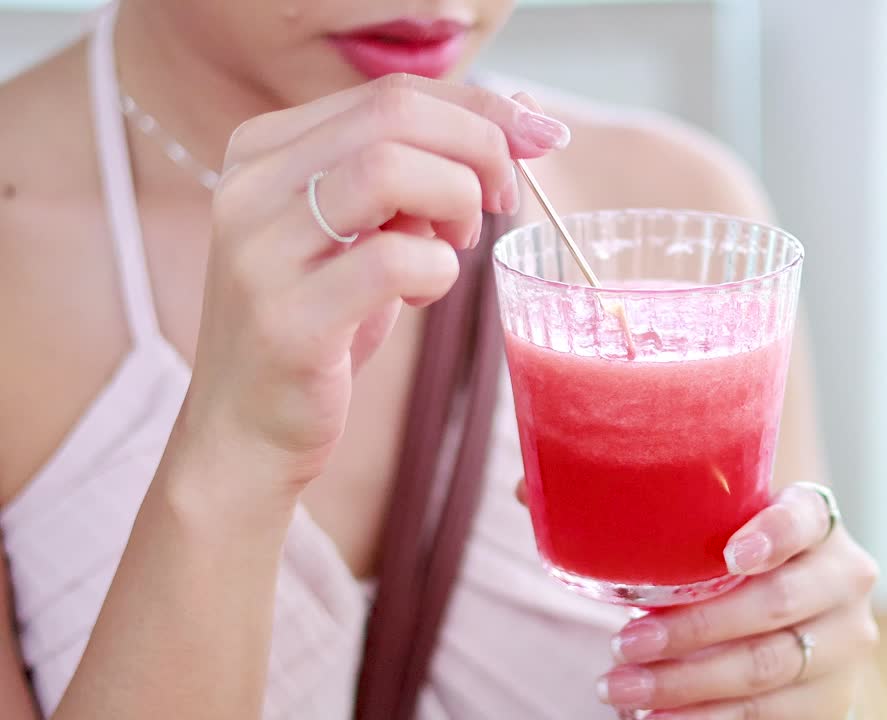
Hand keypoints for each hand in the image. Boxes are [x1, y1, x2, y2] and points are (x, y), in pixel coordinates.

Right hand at [177, 74, 571, 501]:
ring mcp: (261, 251)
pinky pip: (393, 261)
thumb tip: (523, 116)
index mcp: (264, 150)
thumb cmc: (318, 326)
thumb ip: (420, 173)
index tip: (538, 139)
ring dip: (456, 200)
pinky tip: (425, 295)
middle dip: (479, 147)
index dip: (480, 109)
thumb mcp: (364, 234)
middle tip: (503, 198)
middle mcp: (250, 186)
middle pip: (393, 116)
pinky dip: (437, 271)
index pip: (390, 94)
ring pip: (389, 170)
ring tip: (459, 243)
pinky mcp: (286, 319)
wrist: (244, 432)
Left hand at [597, 484, 878, 718]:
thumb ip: (698, 538)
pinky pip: (768, 716)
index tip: (730, 556)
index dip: (771, 535)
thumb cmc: (741, 565)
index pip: (803, 519)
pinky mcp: (834, 699)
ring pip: (766, 667)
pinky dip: (707, 719)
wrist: (799, 618)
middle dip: (694, 628)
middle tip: (627, 642)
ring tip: (625, 688)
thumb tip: (615, 561)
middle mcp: (845, 580)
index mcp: (820, 524)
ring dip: (686, 684)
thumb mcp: (731, 534)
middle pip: (773, 604)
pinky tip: (660, 718)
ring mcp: (846, 644)